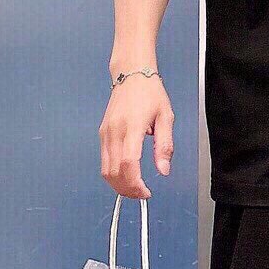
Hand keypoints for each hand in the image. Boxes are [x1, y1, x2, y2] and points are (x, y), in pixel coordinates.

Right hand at [100, 73, 172, 199]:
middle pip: (113, 172)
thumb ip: (164, 145)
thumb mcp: (166, 117)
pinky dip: (113, 174)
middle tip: (142, 194)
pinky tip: (126, 175)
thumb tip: (163, 170)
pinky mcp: (102, 134)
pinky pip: (104, 161)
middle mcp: (114, 131)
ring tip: (135, 188)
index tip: (146, 192)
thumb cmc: (150, 93)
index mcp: (132, 127)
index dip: (136, 183)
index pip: (129, 163)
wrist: (131, 74)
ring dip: (118, 185)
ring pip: (105, 170)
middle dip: (127, 189)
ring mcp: (105, 133)